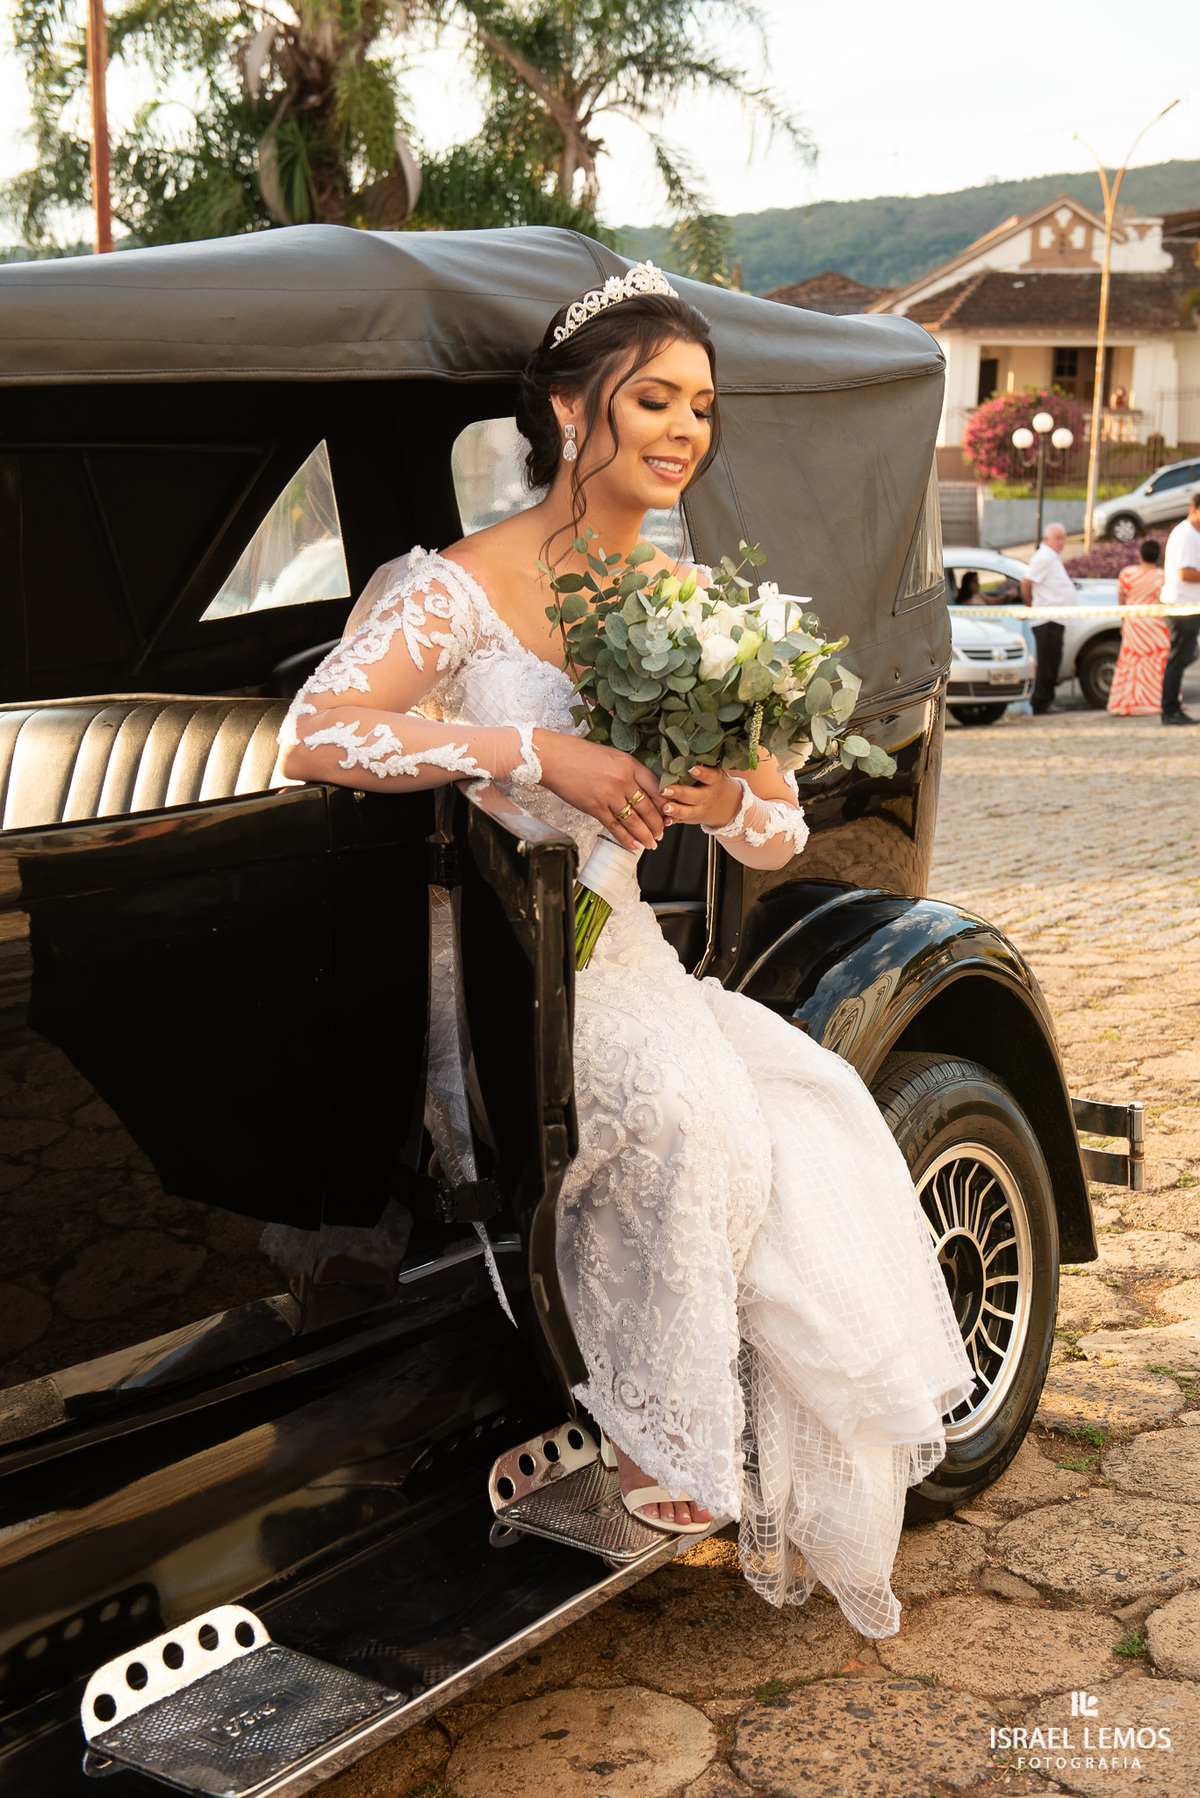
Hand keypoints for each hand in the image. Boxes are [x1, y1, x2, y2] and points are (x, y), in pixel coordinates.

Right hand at [534, 731, 664, 851]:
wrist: (552, 758)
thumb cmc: (577, 754)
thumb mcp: (610, 755)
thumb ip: (626, 770)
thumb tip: (638, 786)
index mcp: (629, 764)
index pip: (656, 787)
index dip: (665, 802)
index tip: (670, 811)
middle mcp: (622, 780)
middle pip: (648, 807)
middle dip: (658, 824)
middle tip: (662, 833)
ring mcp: (609, 795)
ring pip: (634, 820)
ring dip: (645, 835)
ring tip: (652, 843)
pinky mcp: (595, 808)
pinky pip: (615, 827)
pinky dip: (626, 838)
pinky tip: (634, 846)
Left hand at [662, 765, 741, 828]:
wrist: (729, 806)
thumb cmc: (714, 781)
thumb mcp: (715, 770)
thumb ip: (701, 761)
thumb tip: (680, 740)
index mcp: (714, 781)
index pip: (709, 776)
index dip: (701, 773)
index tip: (692, 768)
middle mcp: (707, 796)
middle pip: (694, 795)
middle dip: (680, 793)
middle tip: (666, 789)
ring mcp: (700, 809)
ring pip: (688, 812)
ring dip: (676, 810)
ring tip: (664, 808)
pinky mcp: (692, 818)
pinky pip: (681, 821)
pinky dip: (672, 821)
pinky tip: (663, 822)